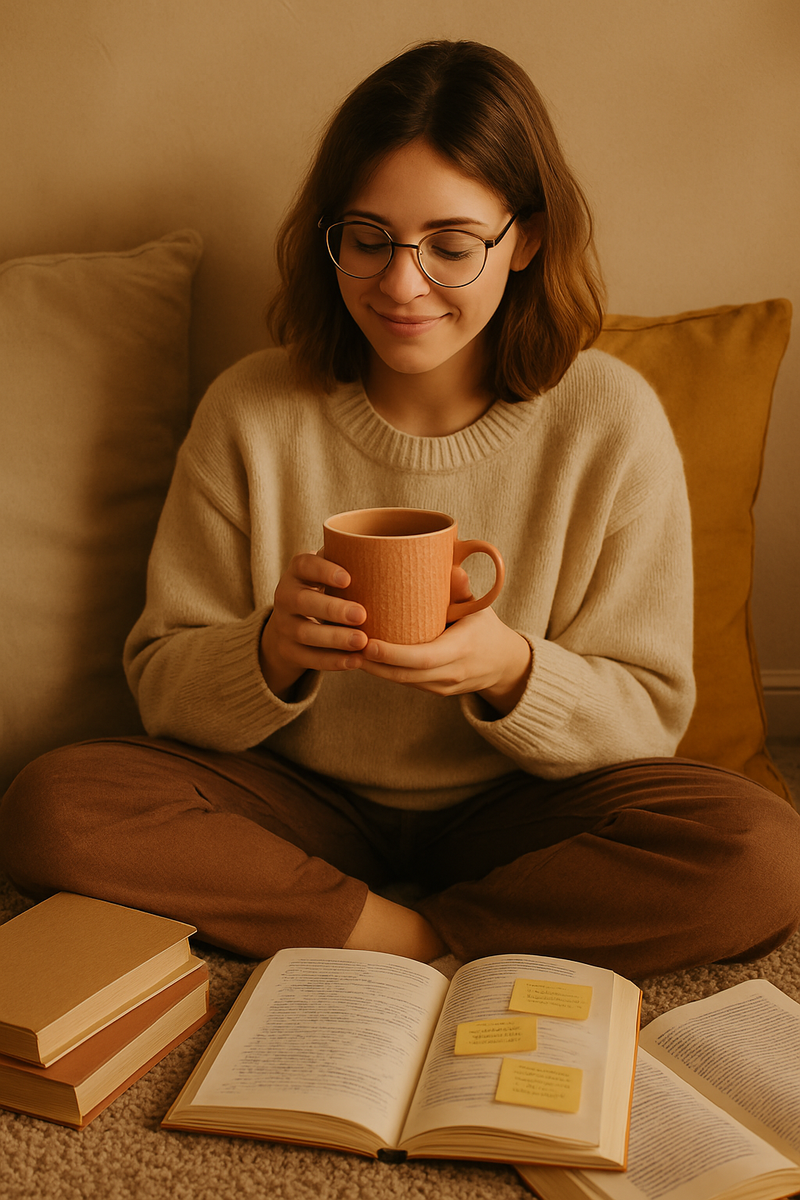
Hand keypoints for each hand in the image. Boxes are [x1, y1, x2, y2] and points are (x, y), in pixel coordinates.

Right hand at [259, 553, 366, 699]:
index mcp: (297, 572)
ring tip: (362, 641)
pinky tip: (356, 660)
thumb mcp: (328, 576)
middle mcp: (285, 596)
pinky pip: (308, 658)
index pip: (304, 565)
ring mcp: (283, 625)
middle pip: (303, 601)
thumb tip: (389, 551)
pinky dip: (332, 661)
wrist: (291, 626)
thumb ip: (348, 564)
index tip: (348, 579)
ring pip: (305, 632)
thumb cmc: (325, 592)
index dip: (324, 570)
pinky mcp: (288, 651)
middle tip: (361, 614)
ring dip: (335, 638)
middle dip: (332, 608)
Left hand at [354, 567, 531, 715]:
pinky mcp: (435, 691)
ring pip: (402, 681)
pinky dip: (385, 671)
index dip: (394, 654)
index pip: (424, 658)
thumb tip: (448, 565)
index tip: (368, 642)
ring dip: (374, 668)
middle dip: (373, 663)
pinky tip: (364, 657)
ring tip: (347, 649)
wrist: (504, 665)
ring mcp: (443, 686)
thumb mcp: (478, 606)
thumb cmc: (486, 628)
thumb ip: (461, 588)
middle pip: (406, 674)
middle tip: (346, 643)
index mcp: (463, 649)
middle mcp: (452, 672)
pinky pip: (406, 683)